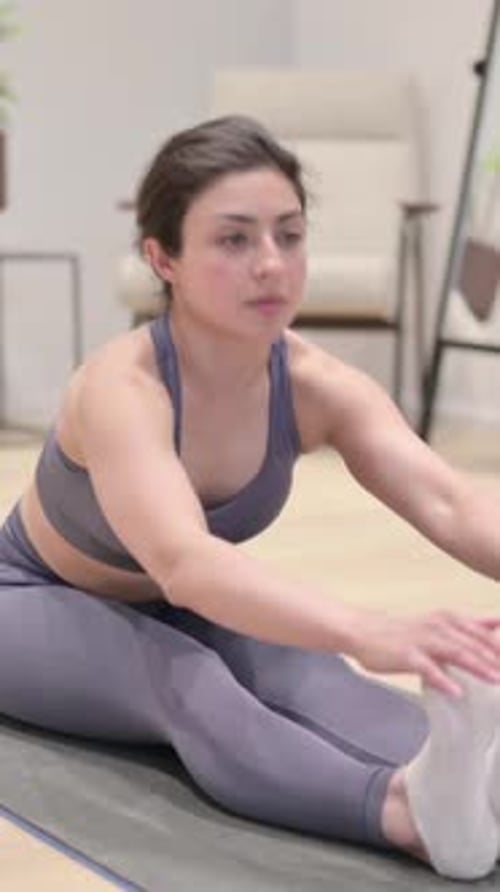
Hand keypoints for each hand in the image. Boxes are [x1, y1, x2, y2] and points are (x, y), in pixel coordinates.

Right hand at [350, 609, 499, 696]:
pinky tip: (456, 692)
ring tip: (495, 680)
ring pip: (455, 652)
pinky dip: (443, 680)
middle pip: (473, 643)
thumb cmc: (402, 631)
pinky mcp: (406, 655)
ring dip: (478, 667)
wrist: (364, 630)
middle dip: (495, 659)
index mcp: (448, 619)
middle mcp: (438, 626)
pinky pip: (427, 668)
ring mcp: (422, 640)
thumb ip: (470, 624)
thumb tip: (497, 622)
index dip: (499, 647)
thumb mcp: (439, 622)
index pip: (482, 633)